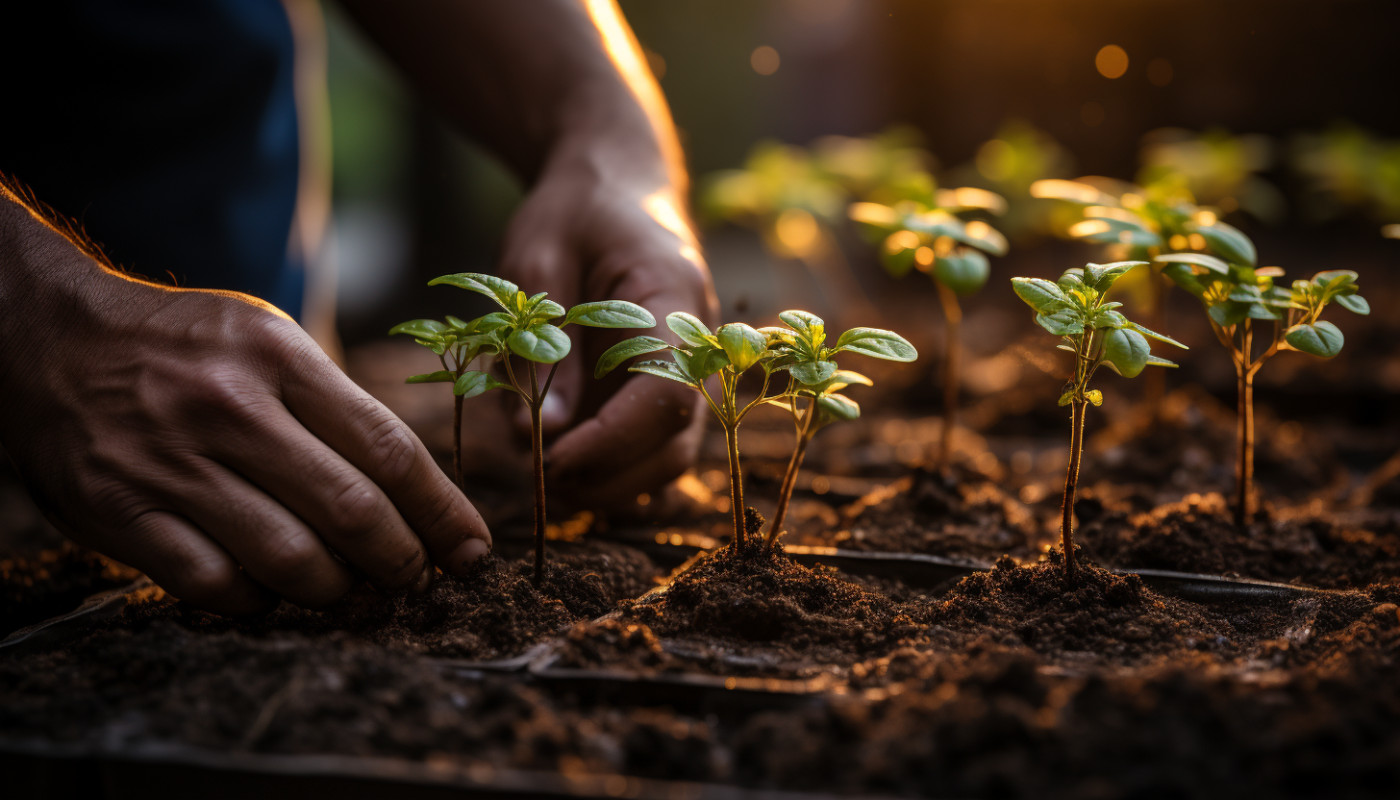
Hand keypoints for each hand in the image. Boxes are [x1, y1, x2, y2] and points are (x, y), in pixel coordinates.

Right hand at [0, 256, 491, 614]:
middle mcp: (229, 409)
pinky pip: (215, 584)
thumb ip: (333, 407)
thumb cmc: (183, 347)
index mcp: (278, 358)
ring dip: (337, 589)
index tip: (473, 549)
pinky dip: (259, 600)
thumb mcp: (266, 341)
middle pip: (352, 510)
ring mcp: (171, 463)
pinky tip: (271, 589)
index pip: (388, 450)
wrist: (51, 338)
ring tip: (350, 589)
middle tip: (417, 579)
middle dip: (403, 561)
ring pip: (290, 559)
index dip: (442, 512)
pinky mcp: (120, 511)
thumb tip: (416, 493)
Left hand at [496, 157, 716, 508]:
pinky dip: (610, 466)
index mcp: (674, 301)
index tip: (551, 460)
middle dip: (610, 476)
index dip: (611, 441)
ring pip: (668, 455)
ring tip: (544, 471)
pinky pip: (650, 445)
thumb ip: (539, 343)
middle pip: (676, 442)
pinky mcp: (664, 388)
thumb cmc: (576, 210)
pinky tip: (561, 457)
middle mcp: (698, 347)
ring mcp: (688, 373)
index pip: (666, 394)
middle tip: (539, 478)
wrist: (616, 184)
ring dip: (611, 481)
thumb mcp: (539, 258)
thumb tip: (535, 434)